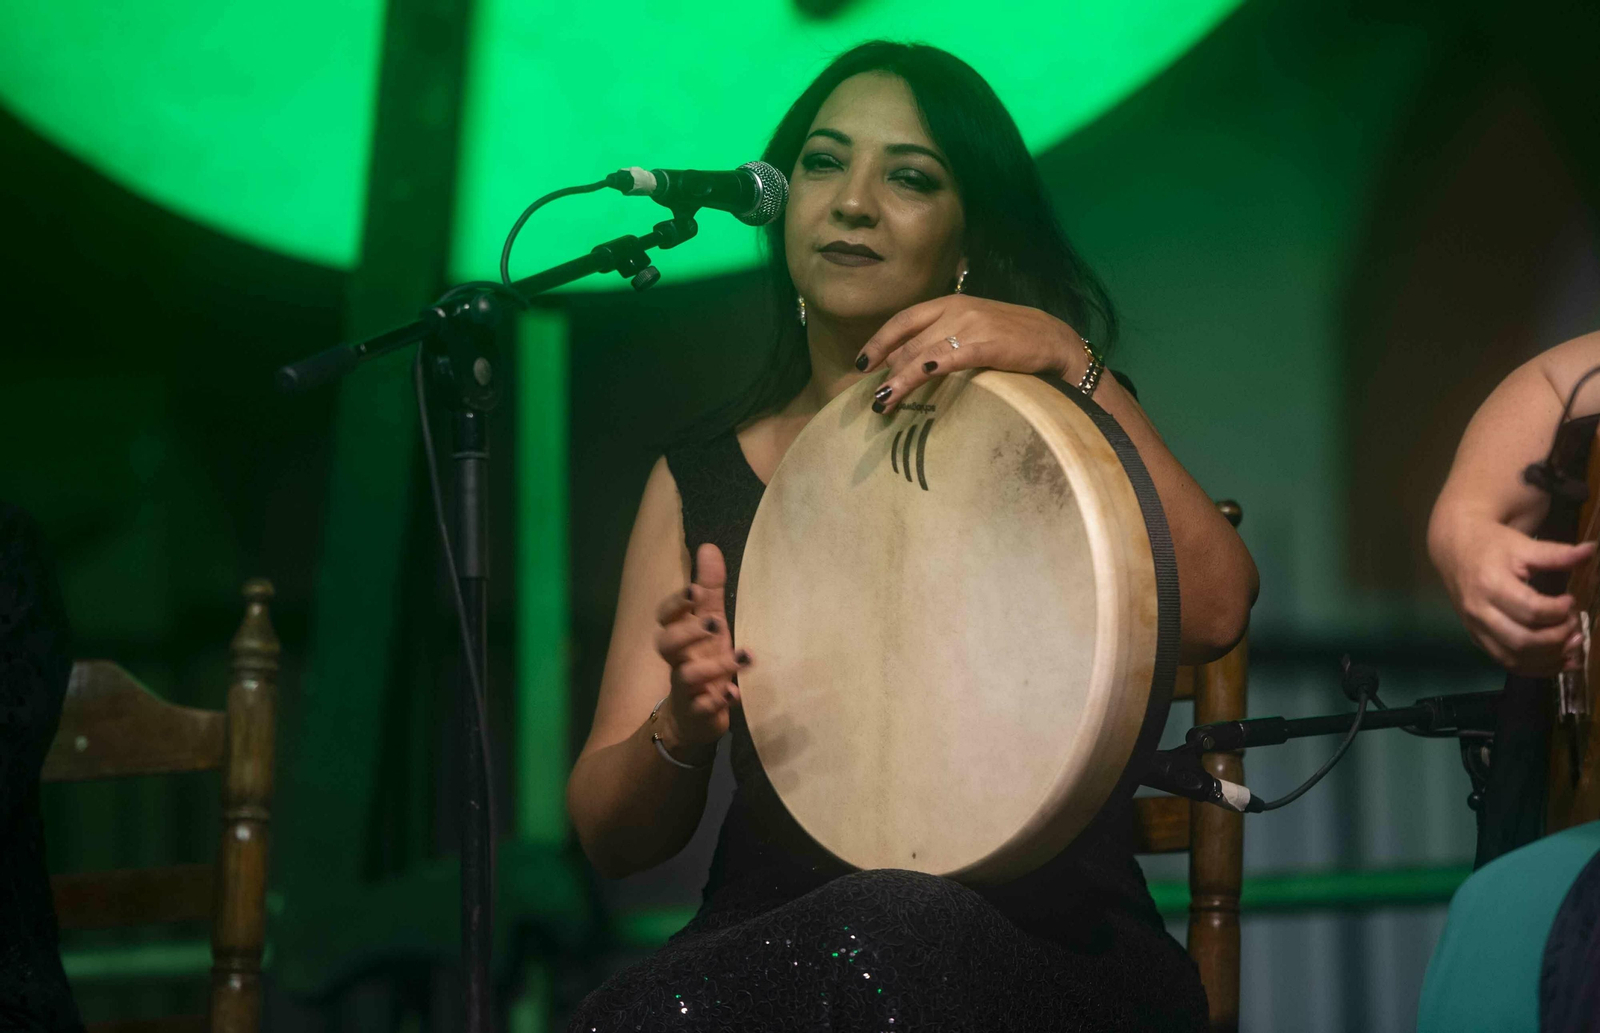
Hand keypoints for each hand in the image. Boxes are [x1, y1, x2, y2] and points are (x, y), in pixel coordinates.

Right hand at [652, 543, 749, 755]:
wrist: (692, 717)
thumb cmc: (704, 660)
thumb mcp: (710, 624)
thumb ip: (710, 590)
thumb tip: (708, 547)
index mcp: (679, 636)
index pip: (665, 617)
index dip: (676, 604)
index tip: (695, 592)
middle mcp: (677, 661)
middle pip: (666, 644)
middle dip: (688, 631)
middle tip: (715, 622)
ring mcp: (686, 689)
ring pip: (688, 676)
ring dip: (715, 666)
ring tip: (744, 656)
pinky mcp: (698, 713)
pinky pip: (702, 709)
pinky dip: (717, 702)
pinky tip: (734, 694)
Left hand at [853, 295, 1088, 413]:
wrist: (1055, 340)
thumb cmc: (1013, 338)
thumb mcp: (974, 328)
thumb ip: (943, 337)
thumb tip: (911, 363)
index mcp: (950, 302)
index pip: (903, 320)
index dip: (878, 341)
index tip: (861, 364)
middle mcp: (956, 309)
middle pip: (908, 341)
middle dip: (886, 371)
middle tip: (873, 398)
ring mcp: (970, 324)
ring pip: (921, 353)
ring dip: (898, 380)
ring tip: (883, 403)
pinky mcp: (986, 343)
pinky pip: (947, 357)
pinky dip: (925, 369)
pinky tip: (911, 381)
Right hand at [1434, 516, 1592, 674]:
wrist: (1454, 551)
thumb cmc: (1490, 545)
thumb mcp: (1522, 545)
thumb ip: (1557, 554)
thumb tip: (1590, 550)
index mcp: (1490, 585)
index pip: (1530, 610)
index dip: (1558, 611)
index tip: (1571, 600)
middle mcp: (1479, 612)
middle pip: (1522, 640)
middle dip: (1557, 638)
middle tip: (1574, 624)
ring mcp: (1476, 628)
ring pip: (1514, 658)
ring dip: (1549, 658)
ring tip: (1572, 644)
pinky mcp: (1478, 638)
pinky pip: (1506, 663)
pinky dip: (1535, 668)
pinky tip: (1558, 661)